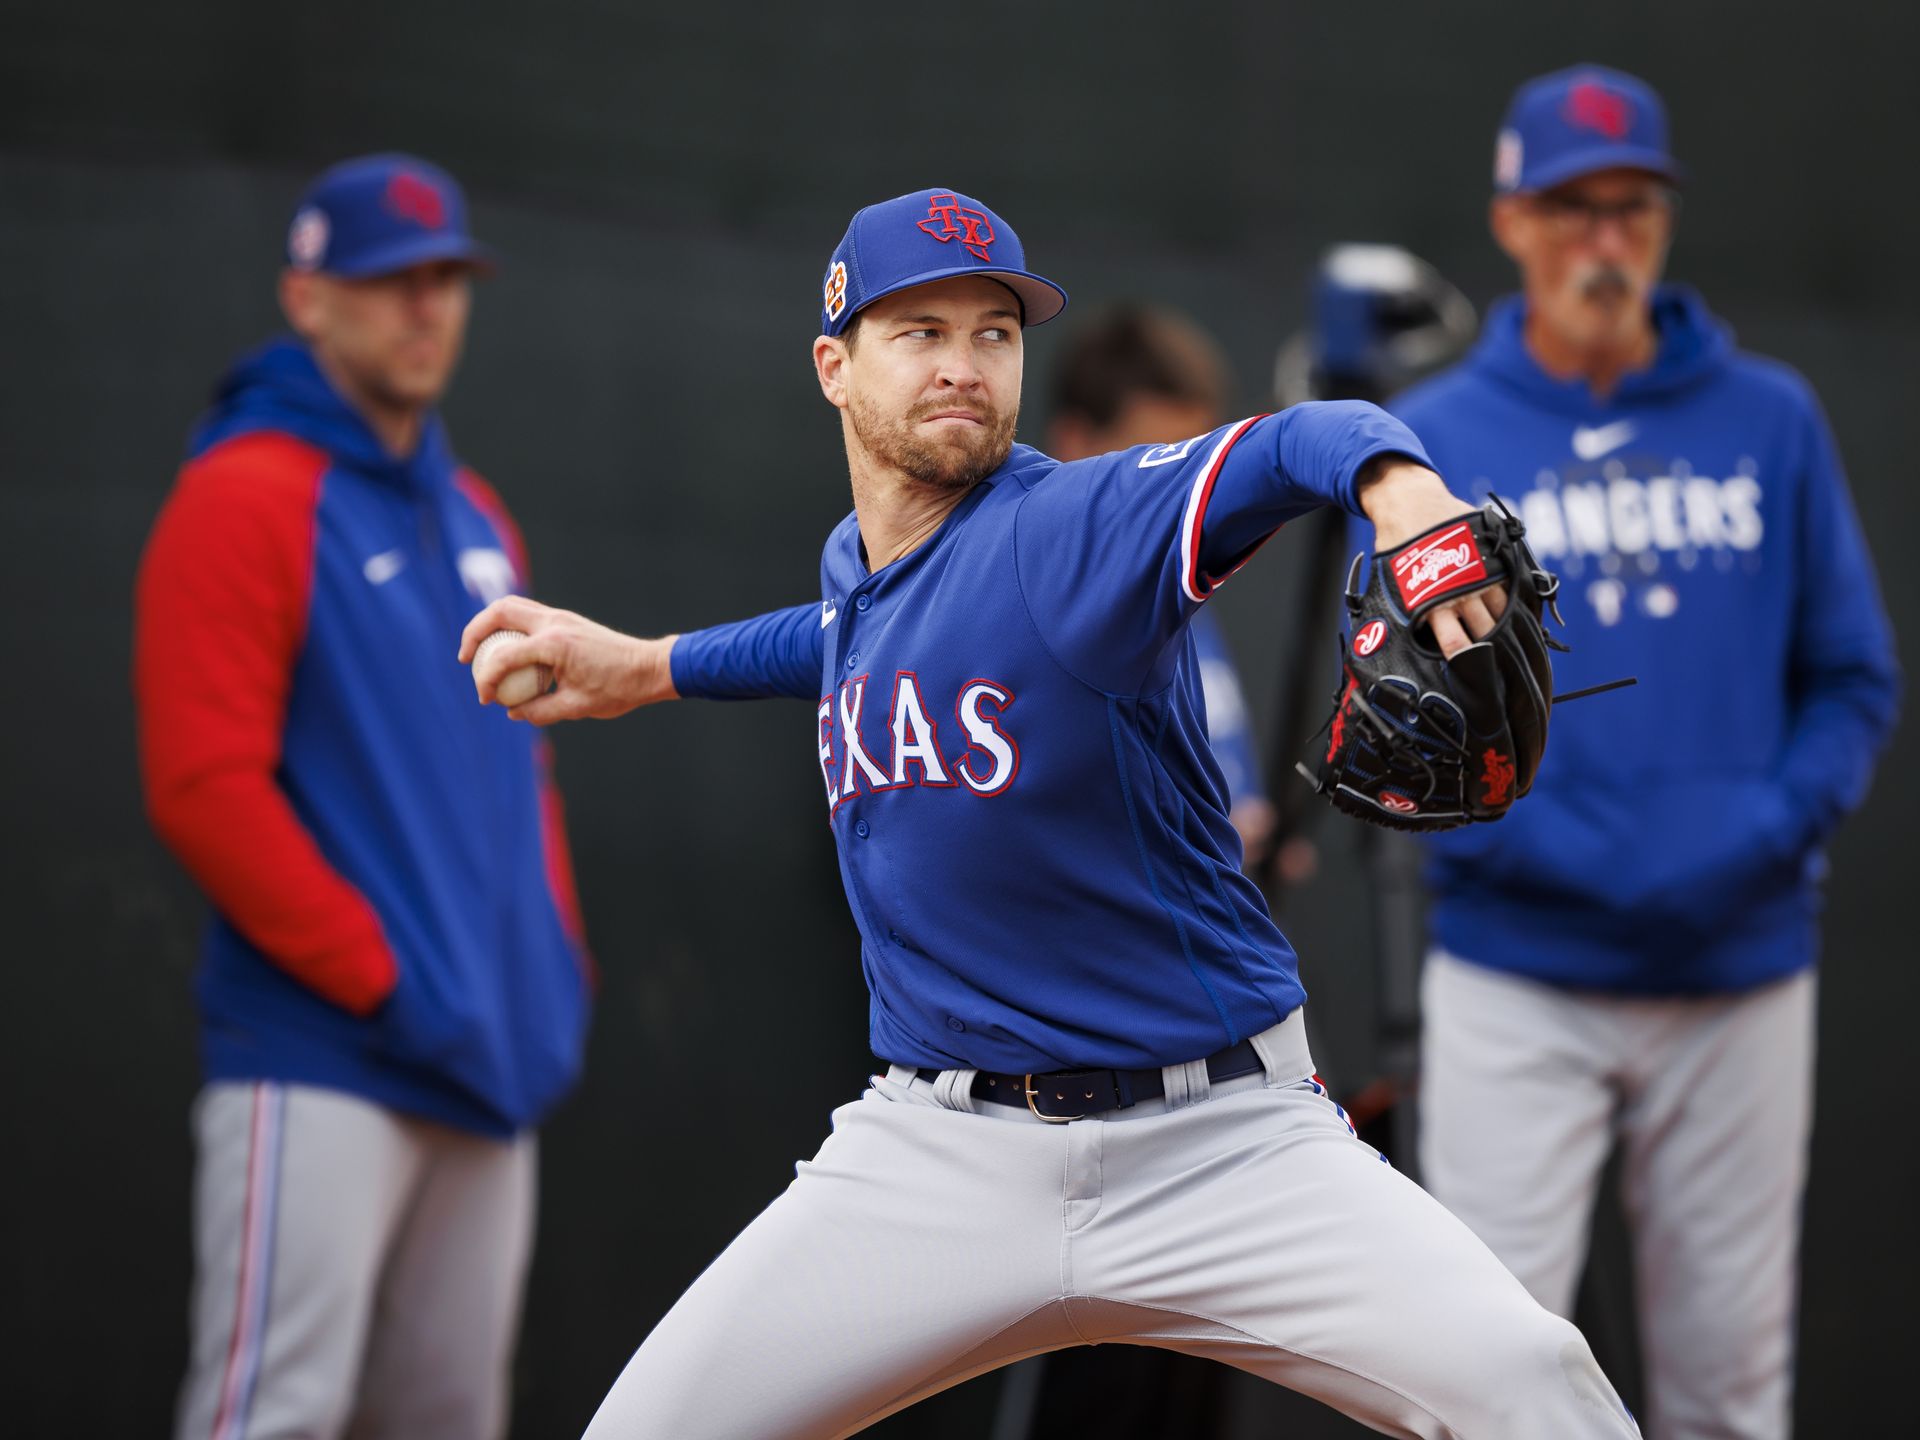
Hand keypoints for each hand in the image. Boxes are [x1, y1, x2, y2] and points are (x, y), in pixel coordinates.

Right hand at [458, 596, 677, 724]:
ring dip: (489, 624)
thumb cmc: (619, 688)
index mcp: (555, 644)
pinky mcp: (565, 620)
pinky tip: (507, 652)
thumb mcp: (577, 707)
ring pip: (512, 607)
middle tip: (465, 659)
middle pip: (499, 611)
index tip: (486, 699)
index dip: (487, 679)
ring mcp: (560, 617)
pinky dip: (510, 628)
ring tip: (479, 652)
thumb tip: (512, 712)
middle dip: (474, 633)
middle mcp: (554, 622)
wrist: (649, 667)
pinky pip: (527, 615)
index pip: (505, 656)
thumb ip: (539, 711)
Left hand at [1357, 459, 1506, 656]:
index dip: (1466, 661)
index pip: (1454, 643)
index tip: (1473, 673)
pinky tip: (1518, 616)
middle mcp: (1457, 591)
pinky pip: (1508, 586)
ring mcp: (1477, 573)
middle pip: (1484, 632)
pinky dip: (1514, 603)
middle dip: (1491, 651)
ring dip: (1505, 629)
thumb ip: (1406, 608)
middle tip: (1498, 668)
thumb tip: (1388, 636)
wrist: (1408, 502)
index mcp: (1429, 602)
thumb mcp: (1392, 582)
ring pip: (1499, 612)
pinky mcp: (1489, 557)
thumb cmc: (1396, 543)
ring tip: (1513, 646)